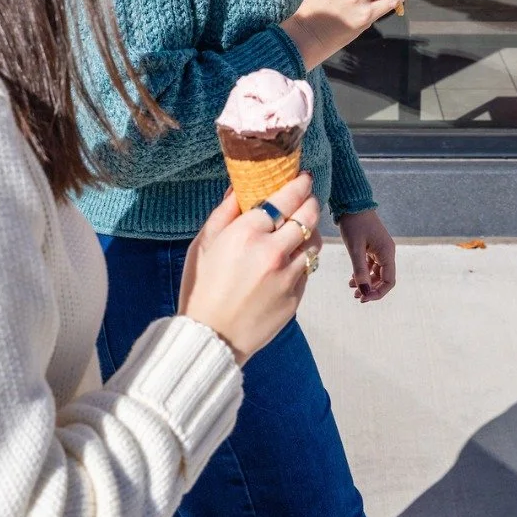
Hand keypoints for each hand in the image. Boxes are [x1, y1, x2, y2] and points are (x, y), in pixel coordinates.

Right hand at [179, 175, 321, 364]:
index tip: (303, 178)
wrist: (211, 338)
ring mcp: (288, 276)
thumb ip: (224, 213)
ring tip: (300, 229)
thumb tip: (240, 188)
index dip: (299, 184)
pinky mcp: (296, 296)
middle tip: (307, 197)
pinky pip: (308, 268)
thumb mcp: (203, 245)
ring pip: (314, 243)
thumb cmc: (202, 289)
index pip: (285, 198)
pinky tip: (289, 259)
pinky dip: (303, 258)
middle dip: (310, 202)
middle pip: (308, 216)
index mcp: (247, 234)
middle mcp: (272, 251)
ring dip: (311, 231)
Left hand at [339, 209, 395, 303]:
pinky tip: (352, 279)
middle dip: (371, 289)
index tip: (363, 298)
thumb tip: (364, 292)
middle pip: (383, 278)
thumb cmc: (354, 224)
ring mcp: (379, 249)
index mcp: (387, 252)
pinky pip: (370, 265)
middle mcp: (386, 252)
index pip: (389, 281)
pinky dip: (363, 273)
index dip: (378, 293)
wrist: (351, 203)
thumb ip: (360, 271)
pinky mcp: (372, 246)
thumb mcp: (355, 248)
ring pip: (376, 273)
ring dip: (366, 282)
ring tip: (351, 288)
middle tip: (356, 297)